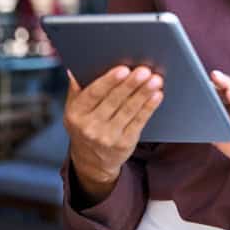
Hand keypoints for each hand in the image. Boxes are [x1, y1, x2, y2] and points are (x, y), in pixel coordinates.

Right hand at [63, 64, 162, 203]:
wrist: (91, 160)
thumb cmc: (85, 125)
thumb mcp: (73, 109)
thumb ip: (76, 88)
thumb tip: (75, 69)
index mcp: (75, 114)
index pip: (93, 94)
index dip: (109, 81)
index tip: (123, 69)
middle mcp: (90, 127)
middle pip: (113, 101)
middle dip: (130, 85)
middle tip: (144, 71)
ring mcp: (107, 137)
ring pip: (128, 110)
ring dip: (143, 94)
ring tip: (155, 80)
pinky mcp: (124, 143)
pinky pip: (138, 122)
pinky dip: (149, 107)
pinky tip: (156, 96)